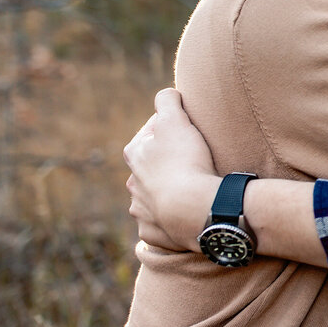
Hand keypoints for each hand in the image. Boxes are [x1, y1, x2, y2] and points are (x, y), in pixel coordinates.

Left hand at [124, 88, 219, 251]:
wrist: (193, 208)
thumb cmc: (184, 161)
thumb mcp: (174, 120)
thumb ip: (167, 100)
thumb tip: (167, 94)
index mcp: (135, 154)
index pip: (152, 131)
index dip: (173, 127)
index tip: (190, 132)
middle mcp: (133, 183)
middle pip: (152, 166)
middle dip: (168, 162)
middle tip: (194, 161)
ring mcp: (142, 209)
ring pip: (154, 195)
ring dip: (169, 191)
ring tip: (193, 189)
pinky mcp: (153, 231)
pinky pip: (162, 222)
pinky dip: (172, 217)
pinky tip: (188, 212)